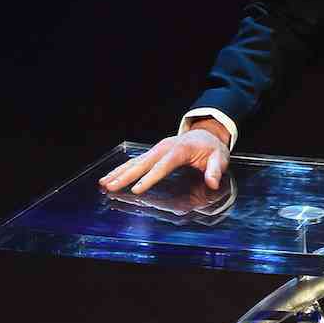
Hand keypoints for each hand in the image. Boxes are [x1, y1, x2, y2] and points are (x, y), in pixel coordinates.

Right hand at [100, 122, 231, 195]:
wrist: (206, 134)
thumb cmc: (212, 148)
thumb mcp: (220, 158)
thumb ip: (215, 170)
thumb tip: (213, 183)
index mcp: (180, 150)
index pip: (162, 166)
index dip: (149, 178)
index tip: (136, 189)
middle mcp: (164, 148)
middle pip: (142, 163)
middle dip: (125, 176)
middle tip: (110, 187)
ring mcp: (157, 149)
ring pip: (134, 161)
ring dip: (118, 172)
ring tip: (103, 183)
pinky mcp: (153, 153)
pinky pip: (135, 161)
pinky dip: (121, 169)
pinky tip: (110, 177)